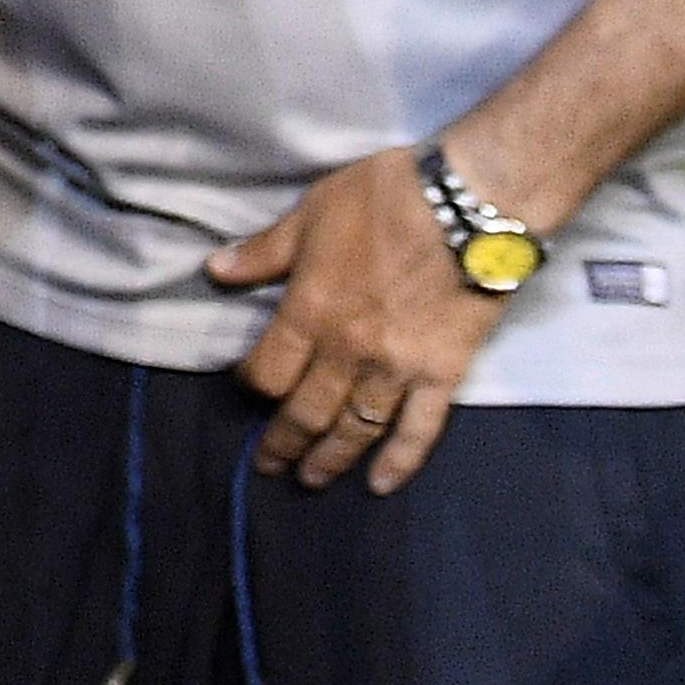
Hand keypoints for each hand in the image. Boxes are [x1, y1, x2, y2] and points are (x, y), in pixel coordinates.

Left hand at [209, 145, 503, 490]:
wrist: (469, 206)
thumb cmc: (384, 199)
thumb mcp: (310, 214)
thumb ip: (263, 252)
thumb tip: (214, 271)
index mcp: (309, 312)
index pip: (267, 371)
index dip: (251, 385)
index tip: (247, 389)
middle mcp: (348, 352)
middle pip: (305, 412)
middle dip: (283, 442)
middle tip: (268, 465)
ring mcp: (397, 369)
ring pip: (355, 429)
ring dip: (330, 459)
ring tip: (312, 479)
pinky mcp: (443, 374)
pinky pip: (419, 430)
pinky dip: (400, 462)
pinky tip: (382, 485)